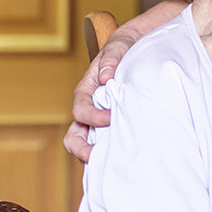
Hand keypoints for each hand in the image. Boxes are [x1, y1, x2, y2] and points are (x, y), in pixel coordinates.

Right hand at [62, 34, 134, 162]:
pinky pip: (106, 144)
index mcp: (86, 90)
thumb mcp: (119, 46)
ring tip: (111, 165)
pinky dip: (109, 154)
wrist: (137, 47)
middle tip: (97, 157)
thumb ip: (111, 58)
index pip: (80, 110)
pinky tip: (124, 160)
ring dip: (95, 156)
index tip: (110, 118)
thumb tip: (106, 76)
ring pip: (88, 145)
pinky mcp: (112, 126)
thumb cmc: (124, 47)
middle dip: (82, 149)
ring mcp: (99, 120)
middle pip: (74, 136)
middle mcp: (89, 108)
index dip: (92, 117)